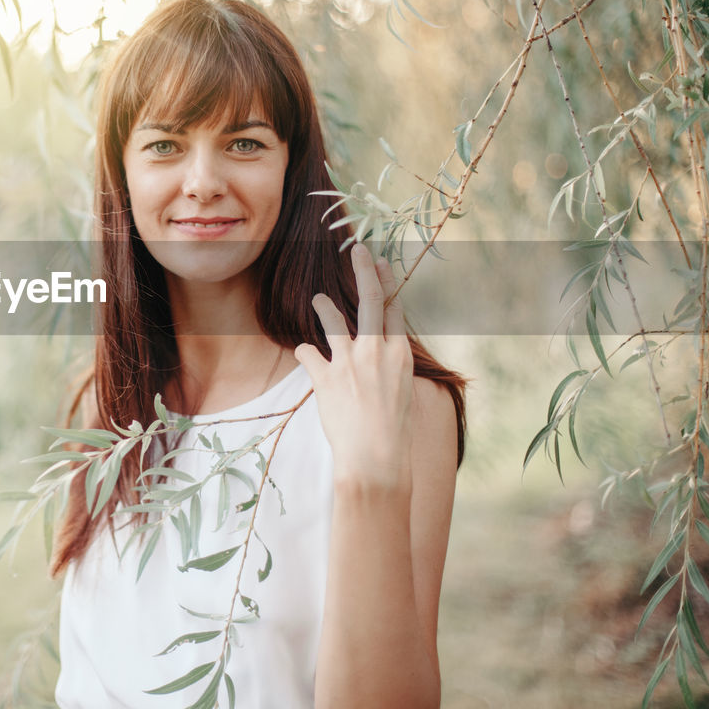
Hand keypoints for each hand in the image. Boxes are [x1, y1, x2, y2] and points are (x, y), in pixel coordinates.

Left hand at [293, 243, 414, 490]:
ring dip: (324, 305)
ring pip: (334, 319)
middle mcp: (377, 352)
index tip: (384, 265)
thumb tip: (385, 357)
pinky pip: (308, 352)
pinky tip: (305, 354)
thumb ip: (392, 371)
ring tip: (318, 298)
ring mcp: (351, 361)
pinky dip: (305, 352)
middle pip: (372, 300)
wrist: (376, 459)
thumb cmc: (393, 434)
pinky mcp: (326, 376)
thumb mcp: (403, 395)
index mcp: (401, 356)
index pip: (395, 311)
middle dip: (366, 271)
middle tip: (359, 249)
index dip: (389, 285)